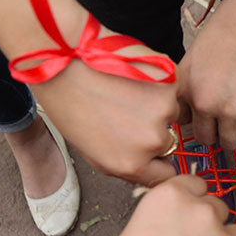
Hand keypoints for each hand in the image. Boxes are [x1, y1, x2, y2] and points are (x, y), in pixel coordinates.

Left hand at [31, 60, 182, 185]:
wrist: (61, 61)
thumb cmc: (68, 102)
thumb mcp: (90, 151)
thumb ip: (124, 165)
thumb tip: (146, 169)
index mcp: (130, 164)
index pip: (165, 175)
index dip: (158, 162)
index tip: (152, 150)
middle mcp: (151, 142)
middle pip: (168, 143)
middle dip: (154, 130)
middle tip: (129, 110)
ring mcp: (164, 110)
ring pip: (172, 112)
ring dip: (157, 103)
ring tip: (127, 88)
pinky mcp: (170, 82)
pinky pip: (174, 86)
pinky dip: (162, 81)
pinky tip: (136, 74)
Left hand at [178, 0, 235, 148]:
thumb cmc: (235, 23)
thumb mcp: (198, 52)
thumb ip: (193, 80)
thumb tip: (199, 102)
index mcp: (185, 86)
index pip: (183, 121)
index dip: (198, 119)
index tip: (209, 116)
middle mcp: (203, 102)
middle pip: (206, 137)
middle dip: (218, 131)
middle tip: (232, 118)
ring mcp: (231, 111)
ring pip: (231, 143)